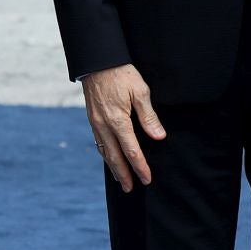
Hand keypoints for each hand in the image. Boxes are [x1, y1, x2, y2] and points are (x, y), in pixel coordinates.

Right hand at [82, 63, 165, 192]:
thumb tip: (158, 137)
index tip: (147, 179)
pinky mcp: (92, 117)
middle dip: (124, 174)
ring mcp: (95, 122)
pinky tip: (108, 156)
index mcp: (118, 120)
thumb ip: (149, 116)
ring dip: (113, 166)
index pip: (131, 150)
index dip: (140, 167)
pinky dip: (104, 153)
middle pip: (114, 156)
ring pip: (104, 150)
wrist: (96, 61)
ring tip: (120, 179)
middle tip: (131, 188)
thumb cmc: (120, 73)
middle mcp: (104, 125)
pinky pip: (98, 141)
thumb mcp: (140, 91)